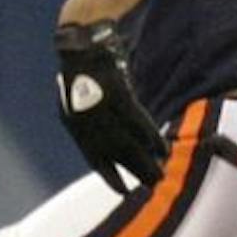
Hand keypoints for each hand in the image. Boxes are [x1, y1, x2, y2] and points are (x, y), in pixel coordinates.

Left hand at [55, 21, 167, 194]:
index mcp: (75, 126)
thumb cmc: (83, 73)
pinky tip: (162, 149)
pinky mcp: (118, 94)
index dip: (109, 176)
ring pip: (128, 142)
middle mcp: (87, 122)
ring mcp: (102, 108)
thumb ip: (93, 124)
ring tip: (161, 172)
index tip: (124, 192)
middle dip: (134, 171)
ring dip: (146, 160)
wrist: (82, 44)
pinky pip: (137, 122)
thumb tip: (113, 144)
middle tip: (152, 185)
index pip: (94, 159)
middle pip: (115, 155)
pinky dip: (150, 136)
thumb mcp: (79, 102)